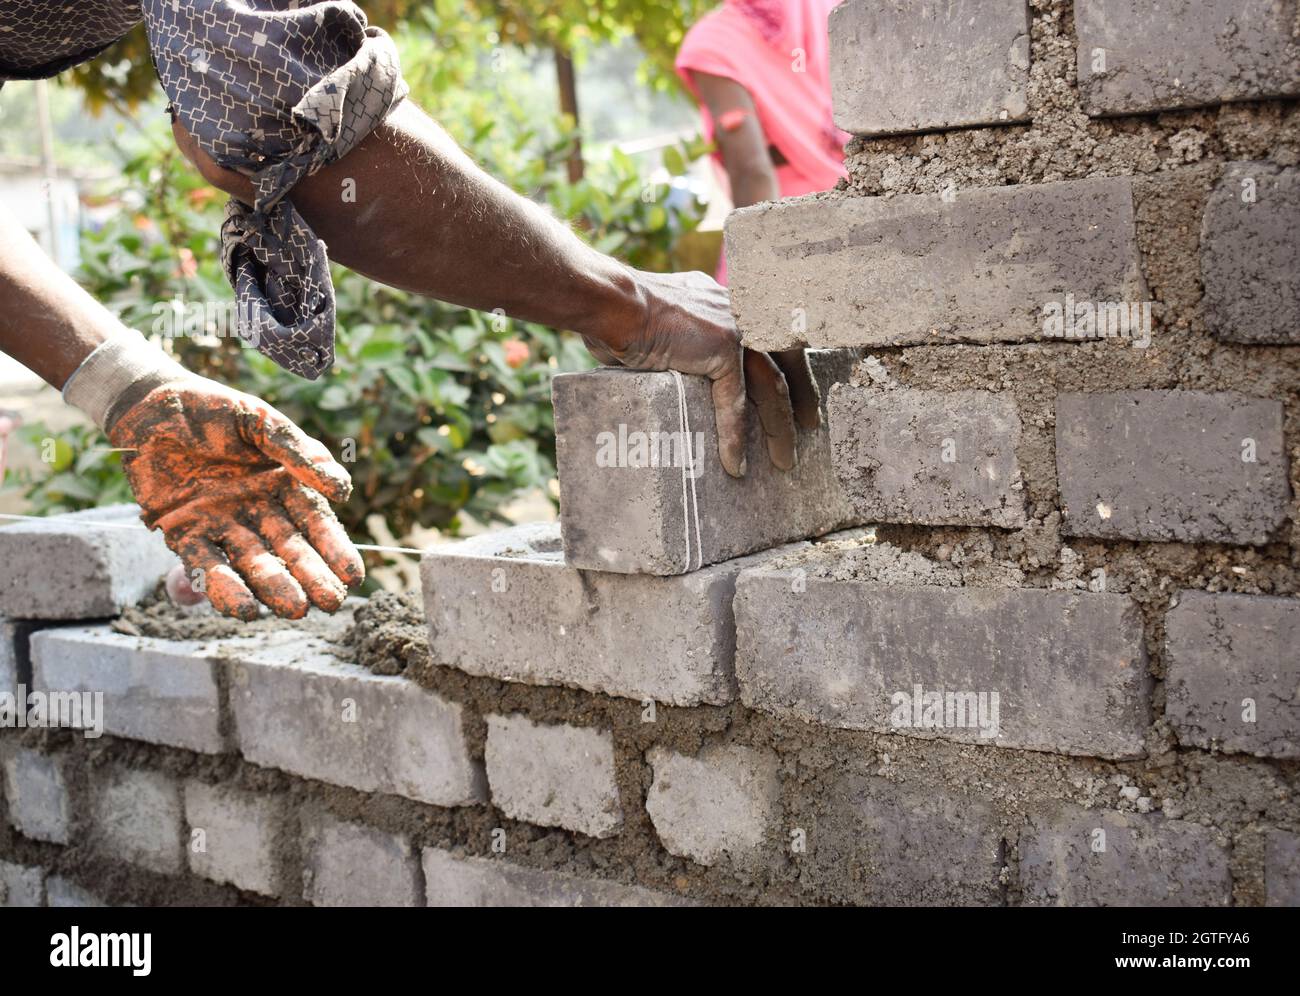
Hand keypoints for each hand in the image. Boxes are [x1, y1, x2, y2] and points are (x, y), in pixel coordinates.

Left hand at [108, 377, 363, 619]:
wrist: (149, 402)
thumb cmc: (212, 407)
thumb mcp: (261, 420)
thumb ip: (299, 453)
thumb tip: (343, 491)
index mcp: (282, 484)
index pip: (314, 522)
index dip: (334, 549)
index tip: (353, 577)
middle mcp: (256, 509)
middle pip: (288, 548)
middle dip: (310, 576)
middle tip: (329, 603)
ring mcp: (221, 523)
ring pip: (251, 561)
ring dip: (272, 586)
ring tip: (293, 609)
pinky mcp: (182, 531)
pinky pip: (205, 563)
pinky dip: (222, 587)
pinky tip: (242, 609)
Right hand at [582, 269, 820, 476]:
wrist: (613, 299)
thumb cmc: (621, 311)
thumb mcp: (666, 324)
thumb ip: (684, 342)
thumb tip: (675, 368)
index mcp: (729, 303)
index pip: (772, 337)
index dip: (789, 365)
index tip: (796, 391)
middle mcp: (740, 312)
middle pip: (787, 360)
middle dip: (801, 397)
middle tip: (810, 427)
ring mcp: (735, 329)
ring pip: (770, 388)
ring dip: (778, 429)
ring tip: (783, 461)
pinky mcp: (722, 349)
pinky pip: (734, 404)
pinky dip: (734, 437)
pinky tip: (735, 464)